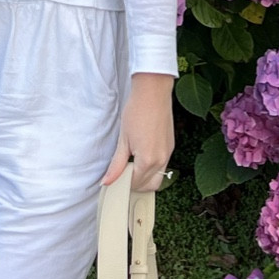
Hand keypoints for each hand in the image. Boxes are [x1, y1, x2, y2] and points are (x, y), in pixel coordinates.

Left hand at [102, 72, 174, 193]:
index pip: (134, 183)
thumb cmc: (136, 111)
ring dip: (144, 178)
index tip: (113, 179)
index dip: (122, 183)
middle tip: (121, 174)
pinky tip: (140, 157)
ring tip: (130, 166)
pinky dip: (151, 168)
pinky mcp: (170, 147)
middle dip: (134, 184)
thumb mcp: (123, 140)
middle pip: (148, 185)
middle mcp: (161, 160)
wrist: (153, 92)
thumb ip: (117, 164)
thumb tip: (107, 181)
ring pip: (157, 178)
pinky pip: (162, 166)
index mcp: (148, 160)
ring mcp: (168, 153)